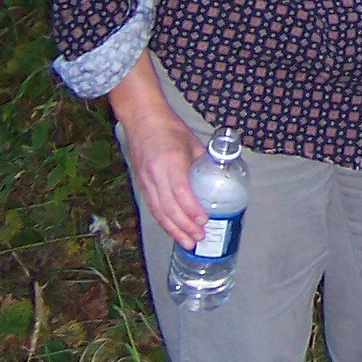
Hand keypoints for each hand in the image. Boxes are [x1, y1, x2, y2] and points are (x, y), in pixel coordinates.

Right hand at [108, 58, 206, 246]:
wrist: (142, 120)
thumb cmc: (170, 128)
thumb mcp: (192, 142)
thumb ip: (204, 162)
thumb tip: (220, 178)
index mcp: (171, 161)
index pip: (181, 191)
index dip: (192, 209)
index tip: (204, 220)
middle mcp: (156, 173)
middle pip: (169, 207)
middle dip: (185, 226)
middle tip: (199, 238)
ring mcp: (145, 180)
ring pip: (159, 212)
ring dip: (174, 229)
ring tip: (188, 242)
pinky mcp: (141, 184)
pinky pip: (153, 208)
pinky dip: (164, 222)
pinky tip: (174, 230)